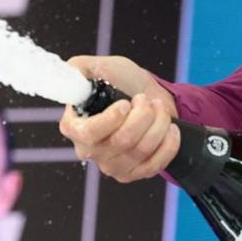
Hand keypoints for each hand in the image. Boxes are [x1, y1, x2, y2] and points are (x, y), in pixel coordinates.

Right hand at [58, 55, 180, 182]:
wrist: (150, 96)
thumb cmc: (123, 82)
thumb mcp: (102, 67)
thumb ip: (80, 67)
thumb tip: (70, 71)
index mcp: (74, 126)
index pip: (88, 133)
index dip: (111, 119)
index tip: (126, 104)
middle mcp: (90, 150)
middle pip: (122, 141)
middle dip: (143, 115)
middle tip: (146, 100)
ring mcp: (112, 165)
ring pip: (141, 150)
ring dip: (159, 124)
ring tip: (159, 108)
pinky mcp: (134, 173)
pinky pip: (155, 165)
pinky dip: (169, 144)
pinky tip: (170, 128)